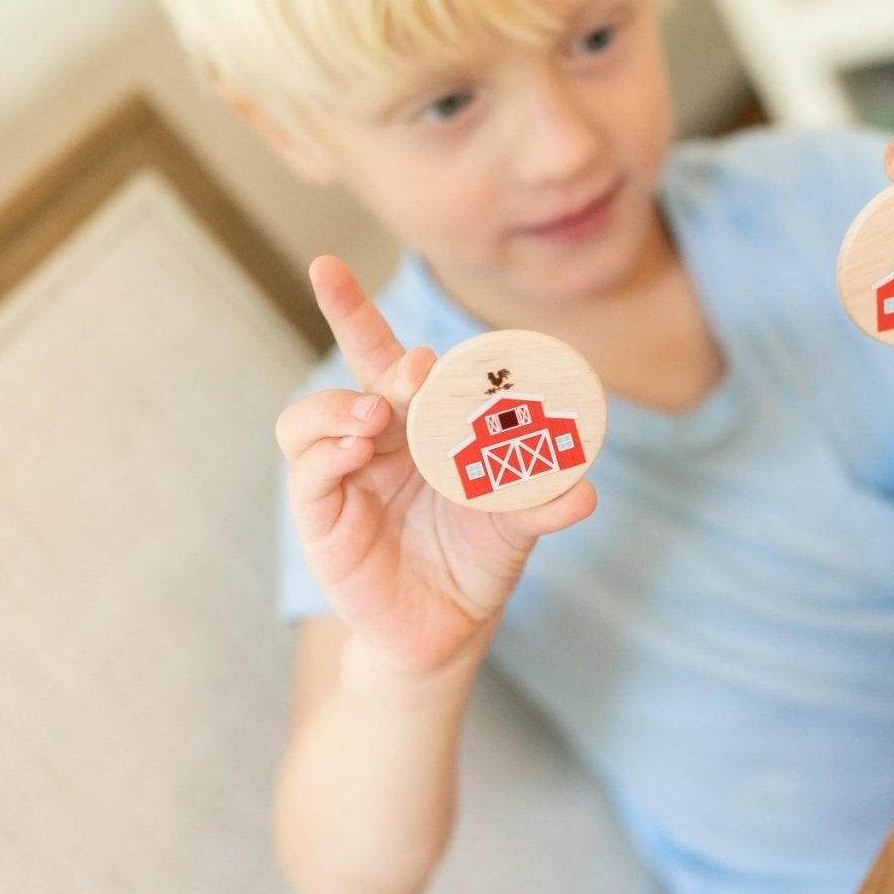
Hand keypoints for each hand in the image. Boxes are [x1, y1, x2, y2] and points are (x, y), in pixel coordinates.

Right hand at [276, 256, 595, 678]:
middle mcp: (372, 439)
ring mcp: (341, 478)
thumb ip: (545, 501)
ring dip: (339, 410)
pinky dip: (326, 457)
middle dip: (376, 359)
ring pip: (307, 422)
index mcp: (414, 422)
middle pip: (351, 378)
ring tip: (375, 421)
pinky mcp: (323, 522)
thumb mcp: (518, 523)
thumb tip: (585, 490)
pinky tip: (356, 453)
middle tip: (417, 372)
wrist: (450, 629)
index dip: (350, 310)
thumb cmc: (477, 558)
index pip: (379, 355)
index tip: (325, 264)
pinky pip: (308, 477)